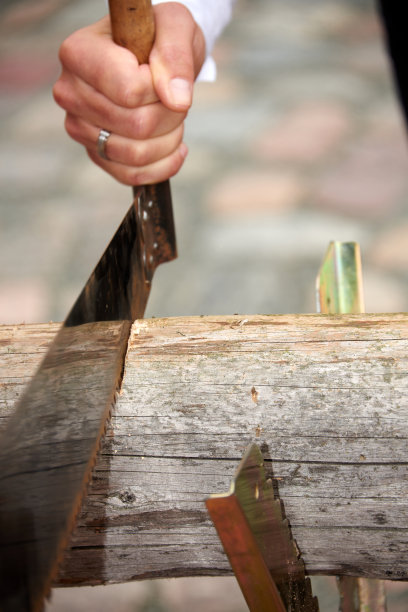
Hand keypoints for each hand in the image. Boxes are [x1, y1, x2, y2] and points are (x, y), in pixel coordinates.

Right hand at [53, 3, 205, 184]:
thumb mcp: (175, 27)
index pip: (130, 91)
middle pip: (137, 126)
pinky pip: (131, 175)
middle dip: (171, 115)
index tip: (163, 72)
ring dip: (169, 140)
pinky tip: (174, 146)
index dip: (160, 88)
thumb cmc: (158, 36)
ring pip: (136, 155)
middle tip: (175, 97)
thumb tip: (177, 100)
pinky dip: (162, 166)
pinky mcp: (94, 152)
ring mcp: (79, 127)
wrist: (151, 57)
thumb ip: (176, 55)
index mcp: (78, 54)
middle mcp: (70, 93)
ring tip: (173, 117)